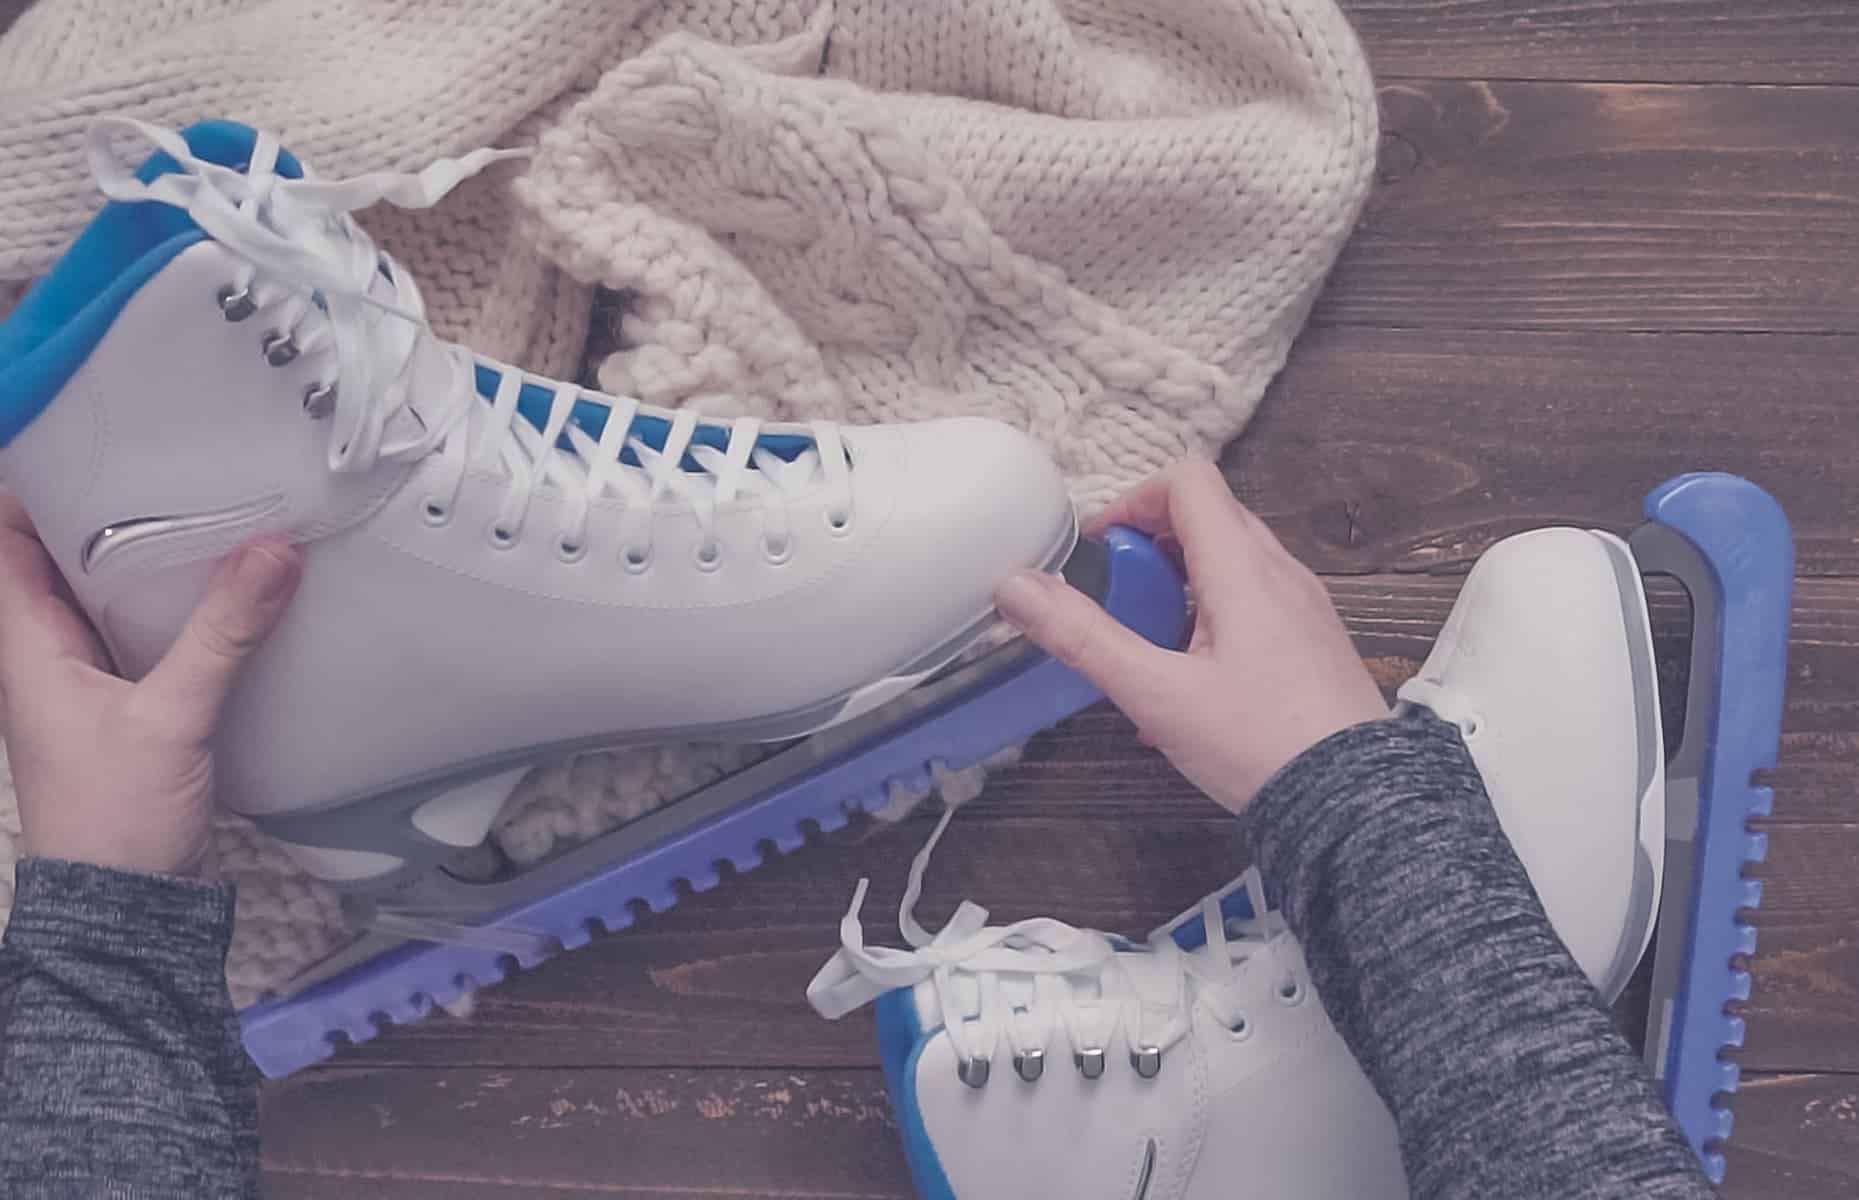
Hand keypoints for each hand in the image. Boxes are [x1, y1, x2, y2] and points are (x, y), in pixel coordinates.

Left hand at [0, 493, 300, 875]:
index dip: (34, 484)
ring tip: (206, 506)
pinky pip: (147, 631)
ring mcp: (88, 678)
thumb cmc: (112, 819)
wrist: (125, 909)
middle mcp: (47, 653)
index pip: (7, 538)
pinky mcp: (132, 702)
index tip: (87, 438)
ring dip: (148, 557)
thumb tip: (274, 551)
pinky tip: (227, 588)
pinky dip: (178, 603)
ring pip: (109, 593)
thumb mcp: (169, 717)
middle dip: (109, 508)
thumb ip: (222, 632)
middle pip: (63, 556)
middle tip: (168, 459)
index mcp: (24, 644)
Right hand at [995, 461, 1387, 815]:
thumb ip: (1083, 637)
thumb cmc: (1258, 745)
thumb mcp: (1156, 694)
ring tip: (1145, 649)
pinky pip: (1253, 601)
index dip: (1132, 501)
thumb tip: (1016, 585)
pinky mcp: (1312, 640)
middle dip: (1149, 548)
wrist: (1355, 804)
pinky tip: (1187, 684)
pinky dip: (1209, 617)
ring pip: (1230, 562)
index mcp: (1243, 568)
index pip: (1187, 482)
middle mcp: (1280, 572)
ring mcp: (1303, 605)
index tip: (1098, 553)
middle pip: (1207, 518)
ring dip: (1177, 586)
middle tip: (1114, 602)